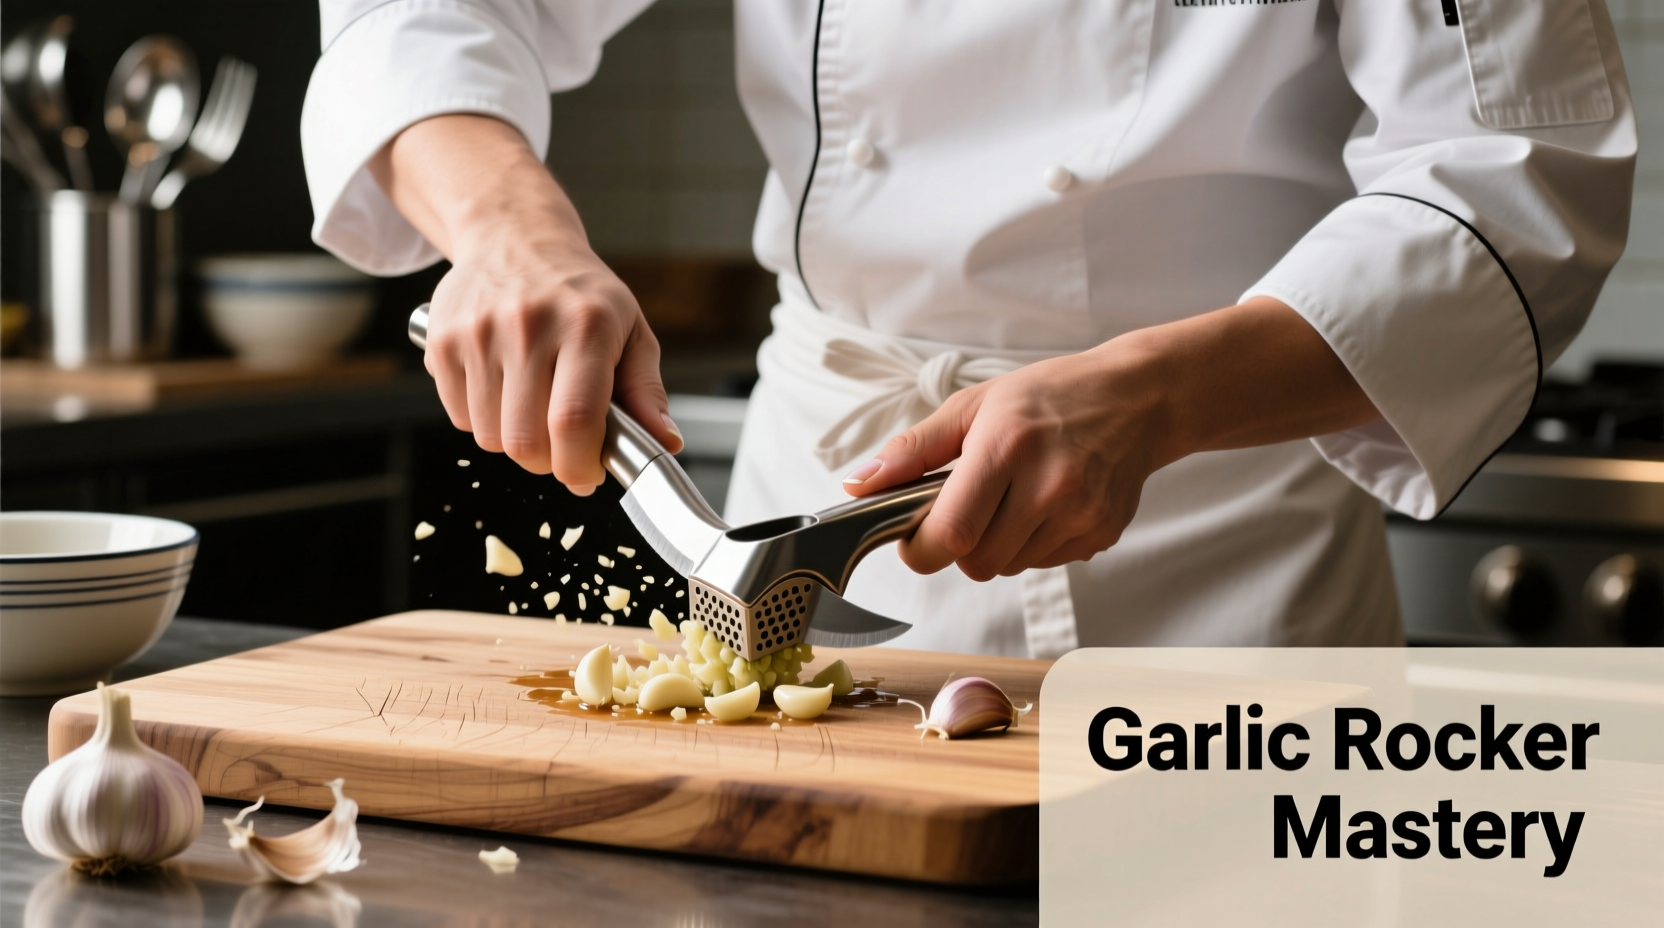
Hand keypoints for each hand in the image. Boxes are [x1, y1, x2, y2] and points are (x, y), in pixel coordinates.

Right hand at [372, 115, 681, 492]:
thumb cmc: (580, 294)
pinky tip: (503, 388)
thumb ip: (646, 391)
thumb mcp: (629, 330)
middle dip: (549, 461)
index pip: (574, 419)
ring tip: (534, 405)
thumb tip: (665, 441)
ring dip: (516, 441)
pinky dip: (484, 420)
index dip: (579, 464)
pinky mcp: (442, 341)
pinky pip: (461, 419)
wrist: (514, 237)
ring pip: (491, 438)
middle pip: (527, 441)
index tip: (587, 475)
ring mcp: (479, 333)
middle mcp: (528, 326)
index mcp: (585, 325)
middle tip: (563, 445)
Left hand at [840, 299, 1380, 579]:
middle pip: (977, 561)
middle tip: (970, 507)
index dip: (920, 548)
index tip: (914, 537)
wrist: (1137, 399)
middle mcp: (1047, 484)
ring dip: (997, 545)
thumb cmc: (1051, 397)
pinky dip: (1033, 545)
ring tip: (1013, 498)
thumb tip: (859, 484)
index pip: (949, 534)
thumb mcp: (973, 406)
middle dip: (959, 545)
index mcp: (1005, 448)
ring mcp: (1080, 514)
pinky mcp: (1100, 534)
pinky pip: (1044, 563)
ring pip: (1009, 567)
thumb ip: (914, 449)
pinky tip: (1046, 504)